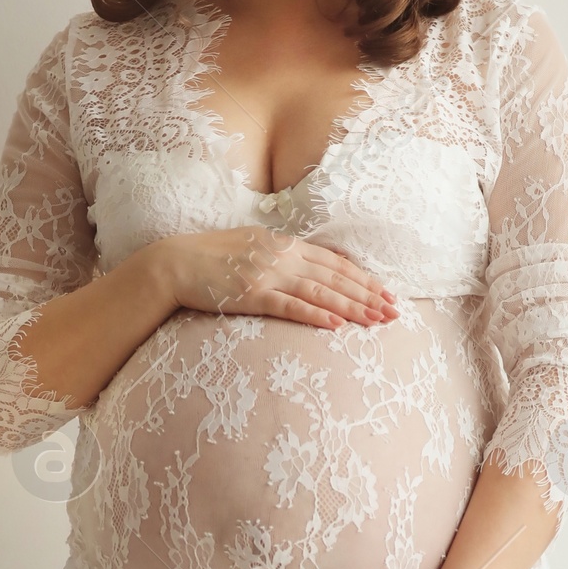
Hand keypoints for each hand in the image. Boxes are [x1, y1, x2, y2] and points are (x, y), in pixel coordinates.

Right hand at [159, 228, 397, 332]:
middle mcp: (281, 256)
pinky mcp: (251, 294)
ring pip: (320, 292)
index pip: (334, 262)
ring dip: (351, 307)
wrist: (172, 264)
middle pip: (334, 277)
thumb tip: (308, 269)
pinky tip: (337, 325)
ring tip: (376, 320)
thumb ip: (280, 256)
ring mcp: (266, 274)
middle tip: (395, 311)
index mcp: (283, 243)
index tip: (387, 292)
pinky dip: (315, 315)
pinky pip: (289, 306)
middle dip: (368, 295)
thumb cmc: (210, 259)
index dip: (363, 278)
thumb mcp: (252, 248)